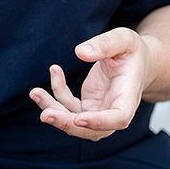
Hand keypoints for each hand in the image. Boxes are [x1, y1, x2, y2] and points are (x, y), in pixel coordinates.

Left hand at [29, 27, 152, 140]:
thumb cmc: (132, 50)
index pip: (118, 118)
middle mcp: (114, 109)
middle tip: (45, 114)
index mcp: (129, 96)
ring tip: (35, 92)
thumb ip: (105, 44)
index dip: (99, 122)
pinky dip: (57, 91)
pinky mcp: (88, 105)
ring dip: (54, 110)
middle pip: (91, 130)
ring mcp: (100, 110)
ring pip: (75, 122)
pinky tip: (55, 70)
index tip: (79, 118)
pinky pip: (68, 105)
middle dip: (67, 124)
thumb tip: (80, 52)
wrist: (134, 60)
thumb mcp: (123, 39)